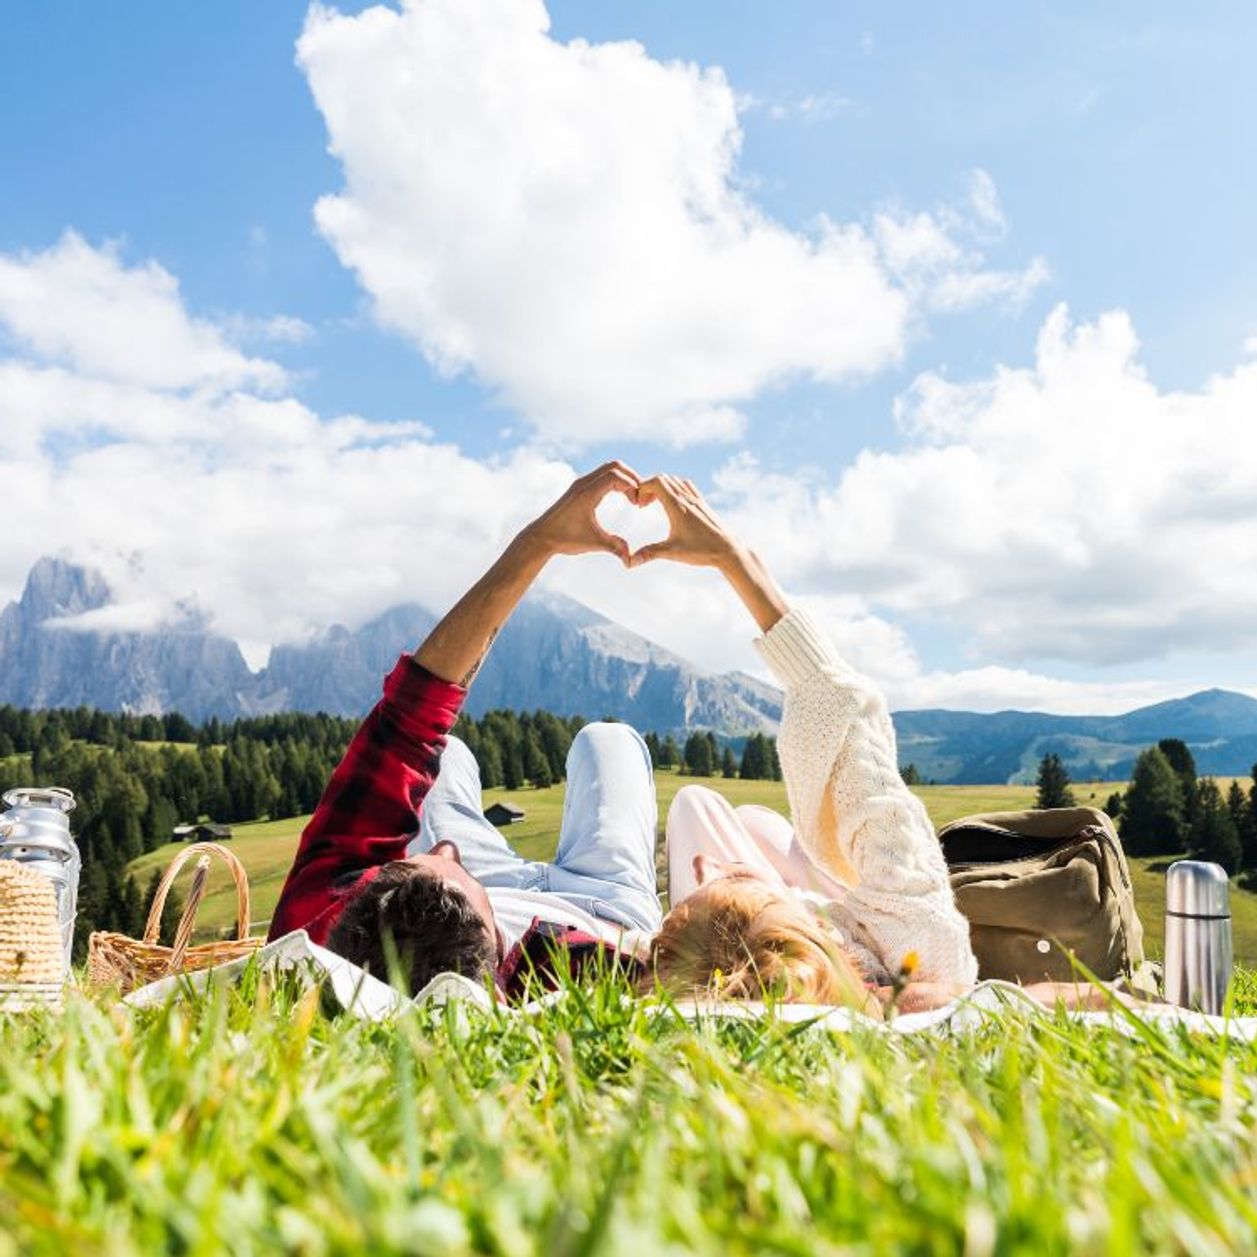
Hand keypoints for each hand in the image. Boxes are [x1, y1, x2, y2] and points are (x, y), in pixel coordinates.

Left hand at [522, 461, 640, 565]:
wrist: (541, 537)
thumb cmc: (565, 539)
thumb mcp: (593, 543)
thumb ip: (614, 547)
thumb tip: (630, 559)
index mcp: (587, 493)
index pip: (615, 476)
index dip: (632, 486)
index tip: (637, 504)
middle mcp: (583, 484)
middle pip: (614, 466)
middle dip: (631, 478)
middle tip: (639, 496)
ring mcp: (580, 484)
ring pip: (608, 469)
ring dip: (623, 478)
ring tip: (632, 496)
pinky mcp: (579, 488)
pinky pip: (601, 475)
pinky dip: (615, 481)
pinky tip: (621, 496)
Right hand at [628, 475, 737, 569]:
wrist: (728, 550)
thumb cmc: (702, 551)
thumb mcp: (672, 552)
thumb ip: (649, 554)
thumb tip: (629, 562)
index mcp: (677, 506)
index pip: (656, 482)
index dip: (642, 488)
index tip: (637, 504)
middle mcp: (687, 498)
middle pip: (663, 478)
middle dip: (649, 487)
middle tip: (643, 505)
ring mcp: (696, 499)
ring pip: (675, 481)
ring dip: (661, 487)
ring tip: (654, 504)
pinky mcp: (703, 503)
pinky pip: (686, 486)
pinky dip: (674, 488)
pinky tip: (672, 503)